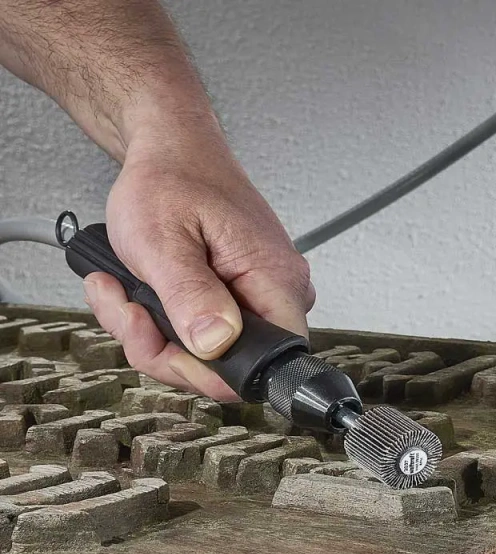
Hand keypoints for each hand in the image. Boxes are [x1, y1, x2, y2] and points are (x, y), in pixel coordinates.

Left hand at [83, 127, 314, 400]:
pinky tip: (141, 293)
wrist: (173, 150)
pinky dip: (164, 325)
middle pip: (228, 367)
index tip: (162, 340)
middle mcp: (281, 293)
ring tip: (125, 293)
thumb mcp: (163, 240)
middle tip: (130, 311)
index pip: (259, 366)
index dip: (204, 371)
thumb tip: (215, 346)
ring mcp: (263, 296)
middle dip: (166, 351)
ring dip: (156, 336)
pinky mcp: (244, 297)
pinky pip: (206, 336)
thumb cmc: (170, 180)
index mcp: (276, 281)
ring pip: (210, 356)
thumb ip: (190, 296)